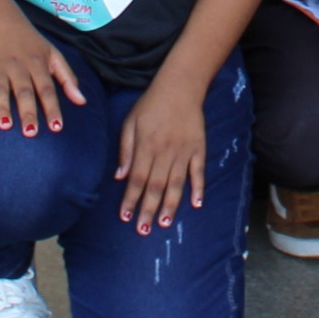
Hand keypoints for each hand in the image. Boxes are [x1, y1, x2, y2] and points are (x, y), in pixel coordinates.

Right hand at [0, 12, 84, 132]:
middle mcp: (19, 67)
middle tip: (31, 132)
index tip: (56, 127)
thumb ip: (68, 78)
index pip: (47, 89)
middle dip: (28, 111)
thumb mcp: (53, 54)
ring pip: (1, 89)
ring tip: (5, 125)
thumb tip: (82, 101)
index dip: (52, 107)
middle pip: (24, 91)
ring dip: (2, 107)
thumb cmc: (31, 42)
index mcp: (38, 64)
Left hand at [114, 73, 209, 230]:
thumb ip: (125, 150)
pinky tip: (196, 204)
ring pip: (176, 183)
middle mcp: (164, 152)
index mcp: (146, 146)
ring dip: (169, 205)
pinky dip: (198, 188)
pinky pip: (199, 172)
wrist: (180, 87)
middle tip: (143, 230)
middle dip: (148, 210)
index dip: (130, 199)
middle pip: (155, 186)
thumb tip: (120, 176)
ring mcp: (183, 151)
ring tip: (163, 223)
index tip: (125, 217)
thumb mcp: (130, 122)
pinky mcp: (199, 149)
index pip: (136, 179)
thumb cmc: (151, 105)